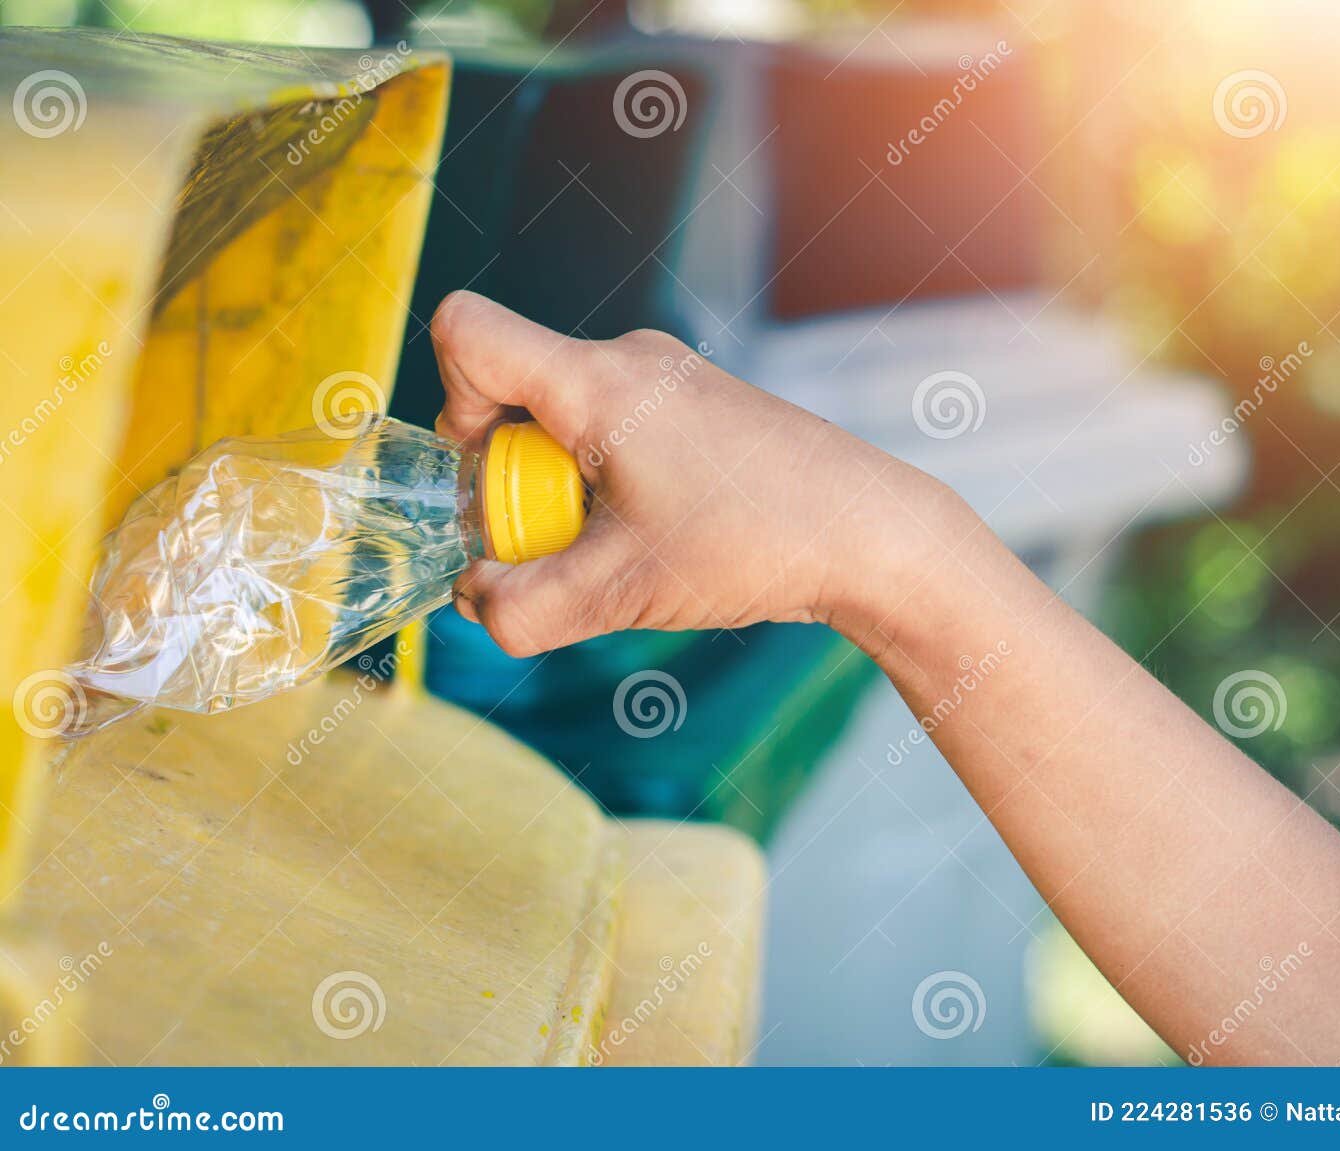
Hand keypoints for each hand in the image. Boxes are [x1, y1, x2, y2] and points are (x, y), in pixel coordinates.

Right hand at [430, 290, 960, 655]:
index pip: (466, 332)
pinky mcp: (698, 405)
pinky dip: (609, 483)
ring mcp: (670, 378)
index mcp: (597, 381)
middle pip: (513, 389)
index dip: (447, 404)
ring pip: (566, 417)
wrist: (872, 533)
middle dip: (511, 477)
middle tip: (562, 543)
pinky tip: (658, 536)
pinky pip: (615, 429)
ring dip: (564, 489)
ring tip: (620, 548)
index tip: (490, 477)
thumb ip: (522, 608)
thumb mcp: (621, 593)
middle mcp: (630, 360)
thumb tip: (474, 603)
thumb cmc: (755, 545)